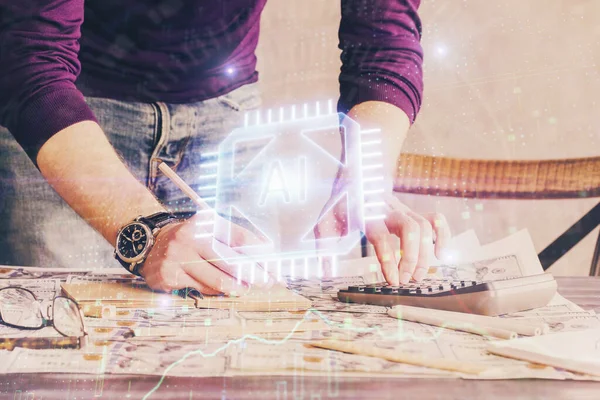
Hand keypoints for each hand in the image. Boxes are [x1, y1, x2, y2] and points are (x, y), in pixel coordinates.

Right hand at [140, 212, 274, 294]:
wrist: (148, 243)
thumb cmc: (191, 239)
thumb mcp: (210, 230)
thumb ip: (235, 241)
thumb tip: (267, 257)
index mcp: (206, 222)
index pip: (241, 239)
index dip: (261, 255)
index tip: (274, 267)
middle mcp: (192, 237)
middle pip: (232, 261)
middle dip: (253, 275)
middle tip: (266, 283)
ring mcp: (179, 256)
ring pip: (218, 280)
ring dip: (236, 288)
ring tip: (244, 289)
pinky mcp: (170, 275)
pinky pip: (201, 288)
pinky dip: (215, 291)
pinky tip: (222, 290)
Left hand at [314, 101, 450, 284]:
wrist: (357, 175)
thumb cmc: (342, 203)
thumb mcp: (327, 221)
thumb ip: (325, 245)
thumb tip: (324, 272)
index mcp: (367, 213)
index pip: (382, 237)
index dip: (389, 260)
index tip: (393, 281)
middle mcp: (389, 210)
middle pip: (410, 229)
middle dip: (411, 258)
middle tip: (405, 280)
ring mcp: (404, 209)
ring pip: (424, 226)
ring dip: (425, 253)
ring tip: (417, 276)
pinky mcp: (413, 211)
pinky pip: (436, 220)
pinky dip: (443, 237)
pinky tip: (440, 255)